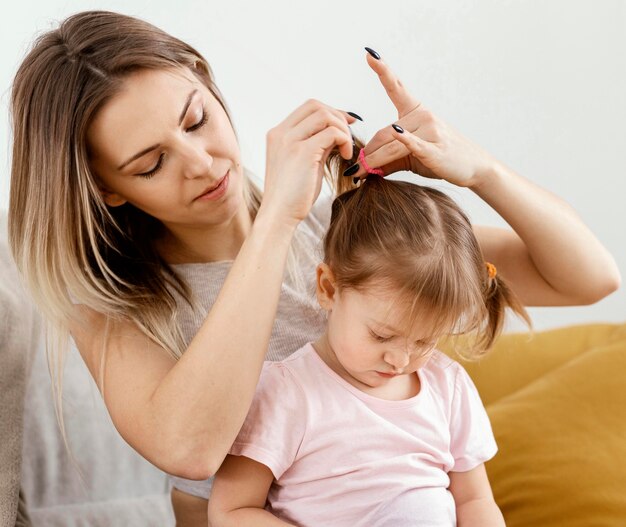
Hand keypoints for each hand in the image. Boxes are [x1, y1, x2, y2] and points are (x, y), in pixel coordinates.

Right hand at [262, 99, 355, 225]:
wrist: (278, 216)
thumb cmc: (292, 196)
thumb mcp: (303, 164)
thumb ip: (316, 145)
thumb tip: (336, 133)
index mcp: (278, 134)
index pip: (307, 108)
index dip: (330, 112)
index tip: (345, 126)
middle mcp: (281, 133)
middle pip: (316, 105)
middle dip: (338, 117)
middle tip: (349, 136)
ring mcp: (290, 141)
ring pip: (325, 115)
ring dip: (343, 129)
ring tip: (347, 150)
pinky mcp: (302, 152)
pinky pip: (332, 133)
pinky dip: (344, 141)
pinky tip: (346, 156)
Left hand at [353, 51, 496, 187]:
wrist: (474, 167)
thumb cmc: (441, 158)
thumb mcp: (411, 156)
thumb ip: (388, 157)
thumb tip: (362, 169)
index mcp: (415, 111)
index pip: (395, 88)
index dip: (382, 70)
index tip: (369, 53)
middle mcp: (422, 115)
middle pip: (383, 133)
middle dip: (367, 153)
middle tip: (354, 170)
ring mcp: (430, 130)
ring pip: (391, 143)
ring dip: (373, 160)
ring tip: (359, 173)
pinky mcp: (435, 148)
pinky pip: (413, 143)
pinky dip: (404, 139)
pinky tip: (397, 132)